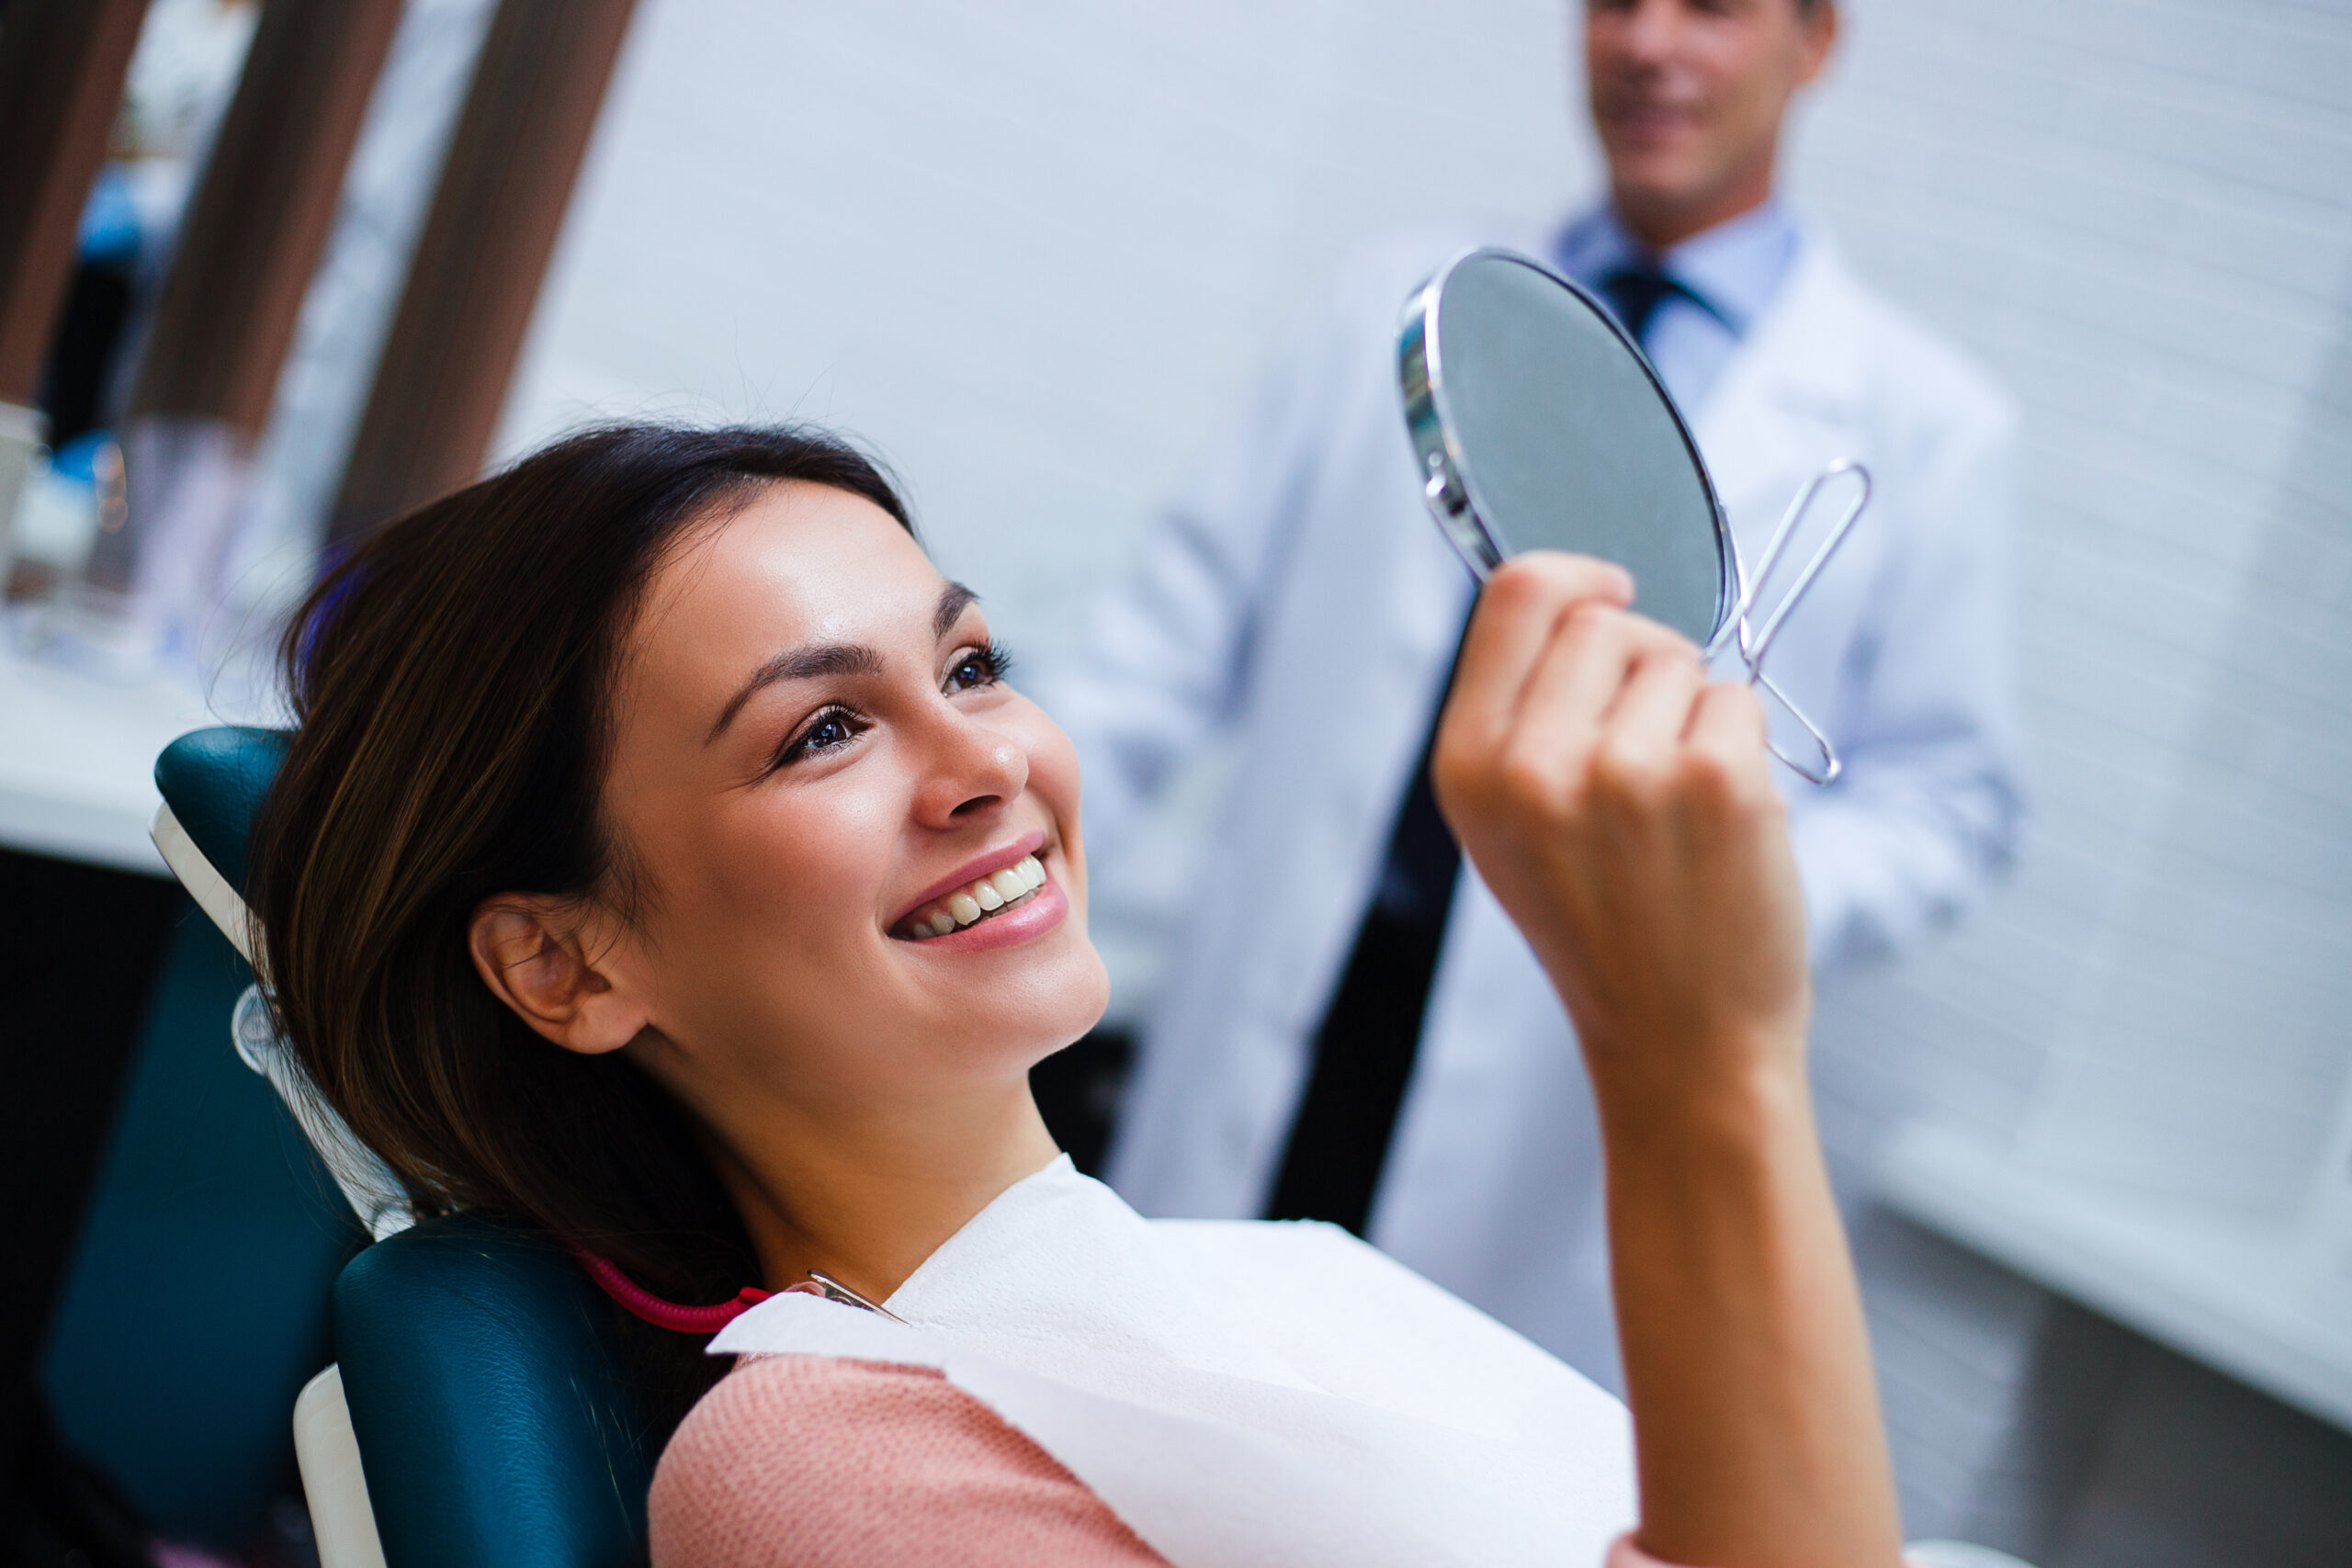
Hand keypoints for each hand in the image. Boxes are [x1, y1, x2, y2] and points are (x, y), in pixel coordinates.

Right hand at [1430, 553, 1810, 1126]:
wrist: (1679, 1044)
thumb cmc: (1603, 929)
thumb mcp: (1509, 827)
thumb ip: (1518, 715)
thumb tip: (1576, 598)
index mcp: (1467, 769)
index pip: (1517, 593)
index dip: (1575, 576)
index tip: (1611, 589)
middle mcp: (1533, 767)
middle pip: (1607, 618)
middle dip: (1640, 665)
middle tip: (1645, 757)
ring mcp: (1627, 773)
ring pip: (1679, 659)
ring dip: (1692, 716)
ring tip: (1676, 811)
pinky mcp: (1718, 784)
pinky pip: (1737, 700)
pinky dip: (1742, 749)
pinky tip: (1719, 825)